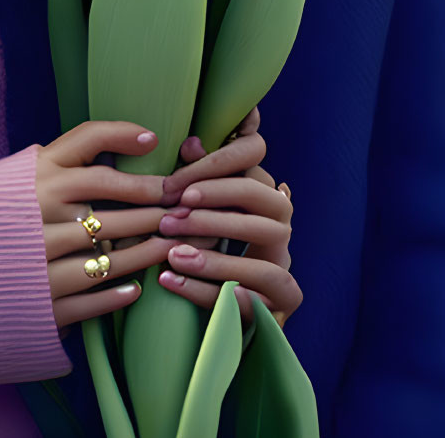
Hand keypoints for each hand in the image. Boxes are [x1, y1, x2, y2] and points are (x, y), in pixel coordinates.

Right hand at [34, 120, 179, 334]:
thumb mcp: (24, 171)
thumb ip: (65, 156)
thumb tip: (130, 139)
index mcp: (36, 174)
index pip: (90, 143)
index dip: (124, 136)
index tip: (155, 140)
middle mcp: (39, 210)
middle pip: (114, 206)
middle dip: (155, 208)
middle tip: (183, 208)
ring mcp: (40, 256)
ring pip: (111, 255)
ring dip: (147, 250)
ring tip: (169, 244)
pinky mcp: (42, 299)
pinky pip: (92, 296)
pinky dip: (117, 292)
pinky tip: (135, 288)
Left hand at [156, 108, 301, 326]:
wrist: (225, 300)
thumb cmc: (207, 236)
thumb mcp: (203, 205)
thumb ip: (200, 177)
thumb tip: (191, 143)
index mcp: (267, 200)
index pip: (252, 180)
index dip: (214, 180)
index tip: (175, 187)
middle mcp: (282, 233)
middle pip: (263, 223)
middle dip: (213, 218)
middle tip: (170, 220)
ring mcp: (285, 274)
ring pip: (262, 269)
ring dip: (214, 262)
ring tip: (172, 255)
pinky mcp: (278, 312)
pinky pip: (249, 307)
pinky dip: (210, 294)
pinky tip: (176, 282)